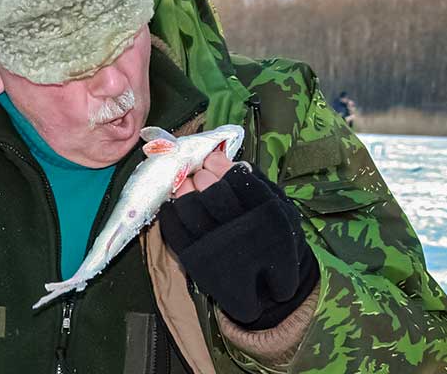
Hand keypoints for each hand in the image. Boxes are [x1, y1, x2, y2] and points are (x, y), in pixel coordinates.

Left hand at [158, 160, 318, 329]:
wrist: (268, 289)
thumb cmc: (272, 236)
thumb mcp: (276, 207)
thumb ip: (253, 182)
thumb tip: (219, 158)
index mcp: (270, 217)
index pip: (239, 182)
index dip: (220, 167)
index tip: (213, 161)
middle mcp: (244, 235)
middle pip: (213, 194)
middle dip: (202, 178)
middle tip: (200, 174)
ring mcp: (216, 251)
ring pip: (190, 209)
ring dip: (184, 191)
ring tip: (187, 185)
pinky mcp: (195, 262)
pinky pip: (173, 230)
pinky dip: (170, 211)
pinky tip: (175, 204)